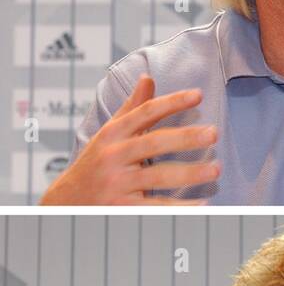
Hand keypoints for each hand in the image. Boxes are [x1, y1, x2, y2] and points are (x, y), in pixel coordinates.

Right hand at [40, 75, 219, 204]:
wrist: (66, 201)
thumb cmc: (96, 163)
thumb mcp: (109, 134)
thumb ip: (132, 109)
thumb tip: (148, 78)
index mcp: (112, 133)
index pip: (145, 113)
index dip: (172, 102)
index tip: (198, 95)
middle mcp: (113, 156)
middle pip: (153, 142)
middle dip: (185, 137)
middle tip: (214, 133)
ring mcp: (116, 183)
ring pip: (157, 176)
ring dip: (189, 173)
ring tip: (216, 169)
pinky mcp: (121, 208)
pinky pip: (156, 207)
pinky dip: (180, 207)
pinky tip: (202, 206)